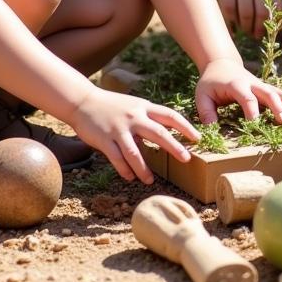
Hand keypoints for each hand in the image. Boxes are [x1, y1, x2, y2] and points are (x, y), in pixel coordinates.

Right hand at [70, 88, 201, 183]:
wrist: (83, 101)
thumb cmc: (113, 106)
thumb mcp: (134, 106)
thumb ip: (149, 118)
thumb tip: (167, 134)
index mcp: (144, 107)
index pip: (170, 115)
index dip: (185, 126)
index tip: (198, 138)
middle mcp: (134, 117)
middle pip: (158, 133)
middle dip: (174, 146)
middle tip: (186, 158)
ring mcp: (119, 128)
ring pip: (135, 152)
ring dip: (144, 168)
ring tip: (150, 181)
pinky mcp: (104, 139)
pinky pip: (117, 158)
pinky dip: (124, 169)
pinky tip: (130, 177)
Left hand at [196, 58, 281, 125]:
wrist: (222, 64)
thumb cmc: (211, 82)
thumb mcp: (202, 95)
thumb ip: (206, 112)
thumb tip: (211, 131)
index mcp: (236, 84)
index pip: (246, 97)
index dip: (251, 110)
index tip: (255, 125)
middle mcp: (252, 83)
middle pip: (268, 92)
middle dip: (277, 106)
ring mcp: (261, 86)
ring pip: (280, 92)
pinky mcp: (267, 89)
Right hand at [214, 0, 281, 38]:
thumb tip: (279, 27)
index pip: (275, 9)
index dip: (273, 24)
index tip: (270, 32)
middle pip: (259, 14)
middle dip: (258, 29)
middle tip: (256, 35)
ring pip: (243, 14)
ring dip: (245, 27)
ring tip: (245, 30)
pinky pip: (228, 10)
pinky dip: (231, 22)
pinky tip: (233, 28)